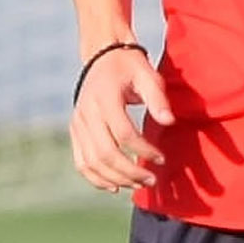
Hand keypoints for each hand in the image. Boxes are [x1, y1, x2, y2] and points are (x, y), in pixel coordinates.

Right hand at [69, 45, 170, 194]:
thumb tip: (169, 122)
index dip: (143, 150)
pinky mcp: (75, 131)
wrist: (102, 56)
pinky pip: (80, 161)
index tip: (162, 159)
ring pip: (91, 162)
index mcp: (104, 98)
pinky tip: (115, 187)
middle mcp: (86, 113)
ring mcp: (77, 123)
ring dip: (115, 178)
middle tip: (152, 180)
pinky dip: (95, 178)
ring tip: (139, 185)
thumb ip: (158, 98)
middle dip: (130, 171)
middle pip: (105, 153)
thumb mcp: (148, 75)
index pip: (123, 133)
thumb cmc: (131, 67)